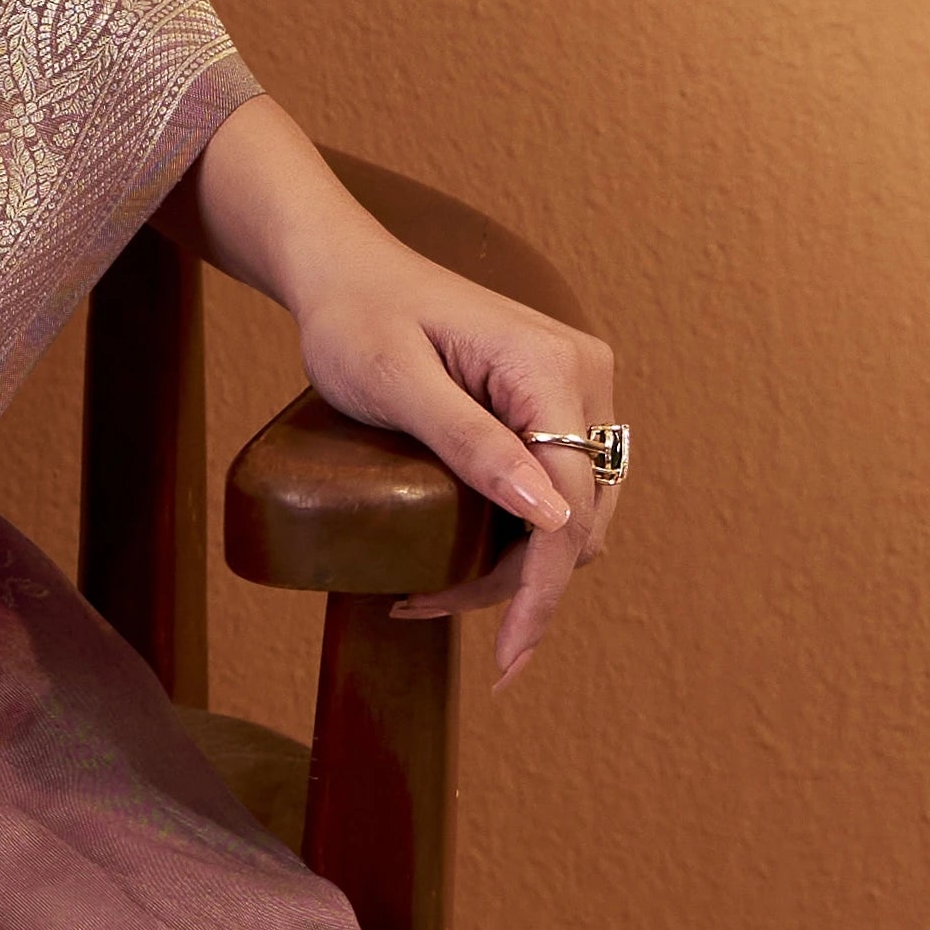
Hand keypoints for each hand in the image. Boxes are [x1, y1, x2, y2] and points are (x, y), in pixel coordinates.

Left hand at [195, 96, 619, 687]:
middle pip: (578, 519)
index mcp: (553, 367)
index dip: (542, 590)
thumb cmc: (354, 316)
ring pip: (572, 514)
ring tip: (430, 593)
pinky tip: (458, 559)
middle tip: (426, 609)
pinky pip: (554, 488)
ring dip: (516, 565)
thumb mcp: (394, 382)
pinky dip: (514, 533)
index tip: (508, 658)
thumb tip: (552, 519)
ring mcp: (576, 391)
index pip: (570, 506)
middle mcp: (585, 377)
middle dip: (518, 583)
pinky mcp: (555, 405)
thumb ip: (469, 443)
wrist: (344, 270)